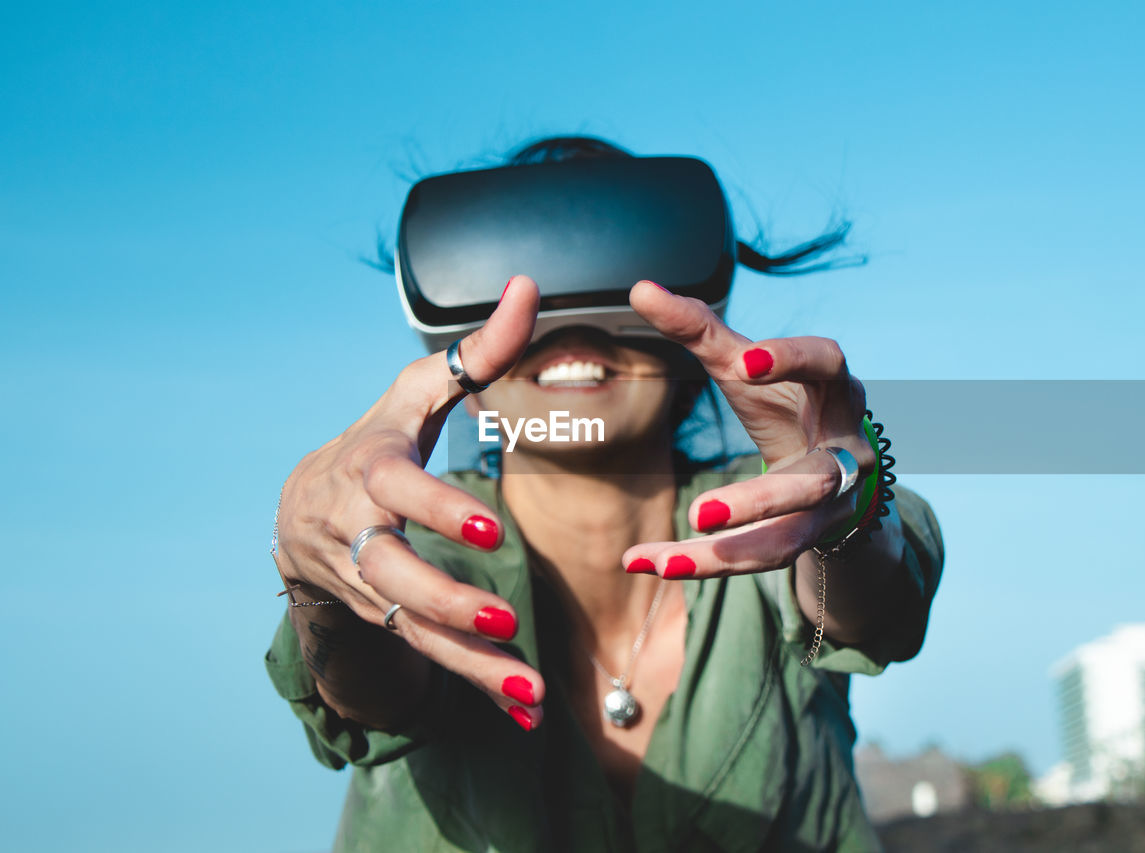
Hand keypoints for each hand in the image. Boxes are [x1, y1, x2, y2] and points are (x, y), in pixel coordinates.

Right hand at [273, 276, 546, 728]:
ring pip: (415, 632)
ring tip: (529, 695)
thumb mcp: (415, 392)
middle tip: (504, 621)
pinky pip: (427, 656)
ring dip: (471, 667)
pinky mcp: (383, 619)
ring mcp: (367, 586)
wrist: (300, 510)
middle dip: (448, 603)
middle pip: (396, 578)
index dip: (437, 507)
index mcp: (369, 472)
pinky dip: (473, 684)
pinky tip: (523, 713)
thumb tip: (531, 287)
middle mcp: (359, 536)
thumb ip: (478, 351)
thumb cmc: (376, 440)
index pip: (397, 491)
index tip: (489, 524)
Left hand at [621, 280, 876, 578]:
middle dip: (761, 499)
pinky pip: (765, 558)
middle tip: (699, 511)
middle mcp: (846, 449)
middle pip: (817, 478)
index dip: (792, 359)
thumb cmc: (786, 400)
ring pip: (791, 534)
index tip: (744, 362)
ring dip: (730, 553)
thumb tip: (641, 286)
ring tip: (666, 560)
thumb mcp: (746, 364)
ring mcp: (835, 502)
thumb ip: (697, 327)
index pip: (828, 363)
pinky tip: (649, 562)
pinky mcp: (812, 537)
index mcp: (833, 387)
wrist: (839, 464)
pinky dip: (708, 562)